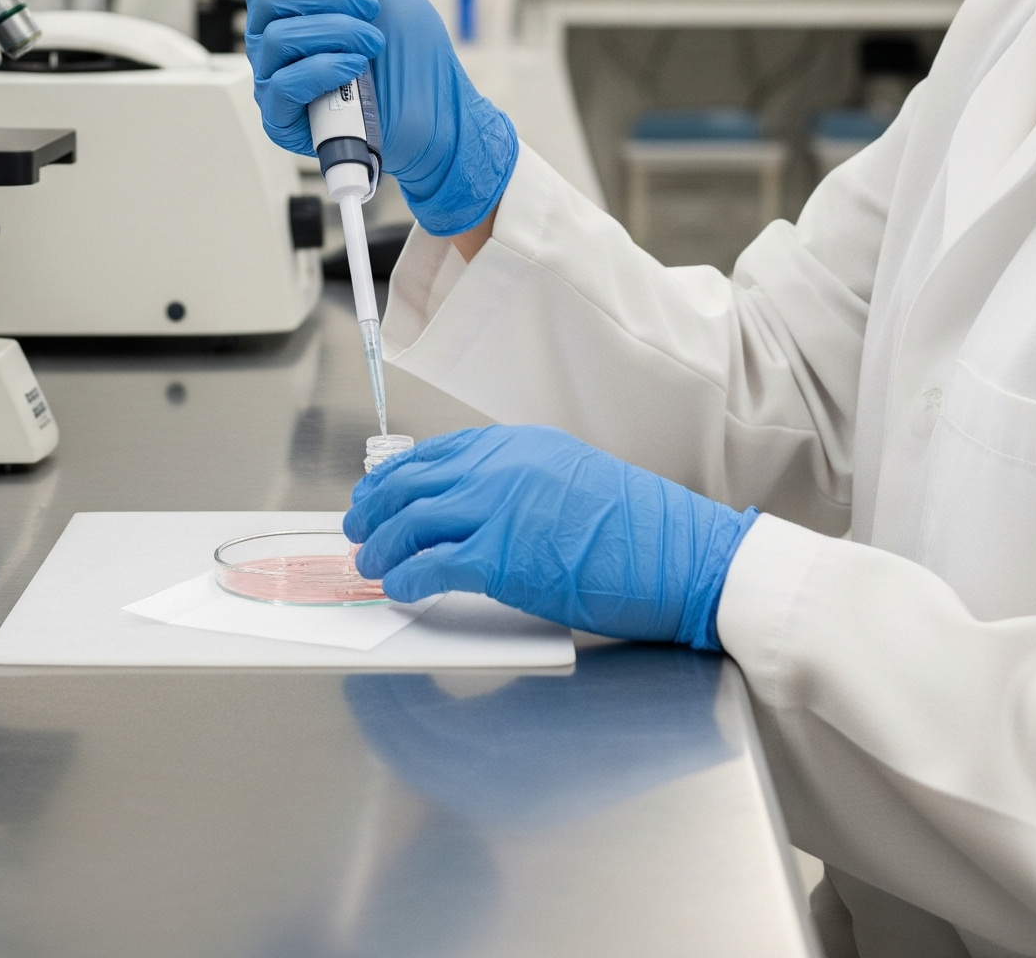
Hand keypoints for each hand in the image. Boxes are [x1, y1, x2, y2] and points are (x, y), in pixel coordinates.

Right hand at [238, 0, 518, 236]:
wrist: (439, 111)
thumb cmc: (411, 51)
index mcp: (293, 3)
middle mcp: (277, 37)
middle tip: (366, 5)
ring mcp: (277, 78)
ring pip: (276, 33)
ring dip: (338, 29)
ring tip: (371, 41)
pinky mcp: (284, 118)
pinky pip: (284, 82)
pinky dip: (325, 66)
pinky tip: (355, 66)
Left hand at [344, 425, 757, 649]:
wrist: (677, 553)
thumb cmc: (638, 528)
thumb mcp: (571, 480)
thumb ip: (521, 485)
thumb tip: (478, 509)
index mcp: (517, 446)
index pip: (436, 453)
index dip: (397, 476)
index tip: (377, 494)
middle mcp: (501, 468)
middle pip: (412, 482)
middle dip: (374, 508)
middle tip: (358, 529)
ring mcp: (499, 509)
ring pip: (411, 521)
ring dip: (381, 545)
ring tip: (371, 563)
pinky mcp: (501, 557)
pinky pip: (431, 564)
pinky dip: (406, 577)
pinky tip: (399, 588)